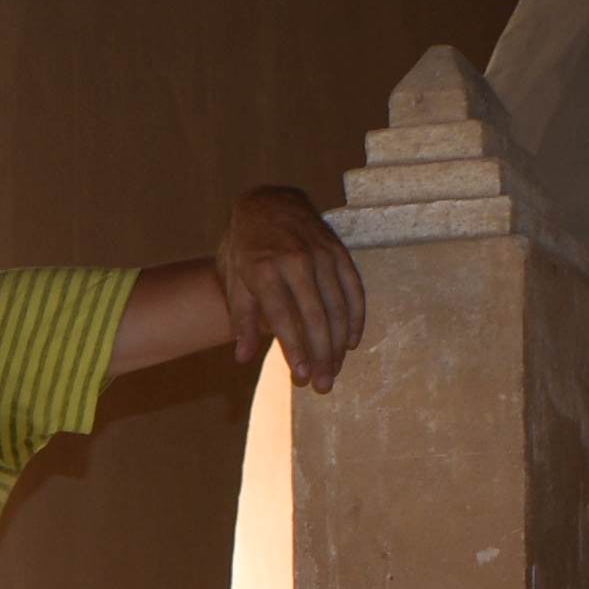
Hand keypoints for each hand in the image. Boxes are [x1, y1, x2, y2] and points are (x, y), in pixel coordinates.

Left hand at [219, 182, 368, 392]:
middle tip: (323, 385)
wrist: (268, 202)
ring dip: (338, 343)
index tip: (302, 378)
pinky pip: (353, 289)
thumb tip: (243, 357)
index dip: (295, 350)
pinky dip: (355, 318)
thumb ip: (241, 319)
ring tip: (335, 371)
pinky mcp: (339, 251)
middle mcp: (296, 261)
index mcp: (264, 270)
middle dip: (321, 355)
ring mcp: (321, 254)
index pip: (284, 318)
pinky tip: (352, 342)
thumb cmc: (246, 248)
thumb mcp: (233, 280)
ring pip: (337, 307)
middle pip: (315, 317)